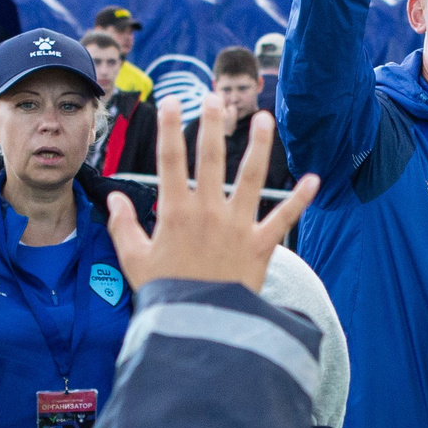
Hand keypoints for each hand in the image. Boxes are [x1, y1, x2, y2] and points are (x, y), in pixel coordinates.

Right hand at [106, 98, 317, 291]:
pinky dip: (299, 200)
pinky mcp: (261, 246)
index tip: (170, 103)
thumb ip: (123, 225)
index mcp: (176, 213)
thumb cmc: (165, 295)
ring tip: (264, 119)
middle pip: (210, 159)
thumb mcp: (134, 260)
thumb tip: (113, 197)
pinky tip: (313, 179)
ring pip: (251, 178)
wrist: (199, 329)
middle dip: (211, 125)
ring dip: (259, 146)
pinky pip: (283, 218)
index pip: (170, 161)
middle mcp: (208, 213)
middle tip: (214, 97)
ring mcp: (237, 227)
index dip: (168, 129)